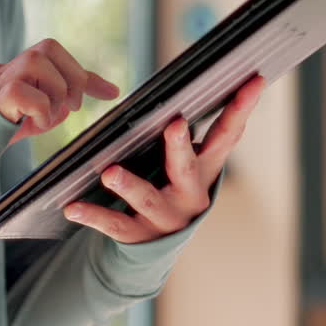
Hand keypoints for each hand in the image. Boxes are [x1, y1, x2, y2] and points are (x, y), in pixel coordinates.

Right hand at [0, 38, 119, 147]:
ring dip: (54, 91)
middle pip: (48, 47)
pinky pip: (24, 92)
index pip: (56, 54)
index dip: (84, 73)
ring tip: (48, 115)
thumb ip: (56, 105)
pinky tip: (33, 124)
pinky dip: (39, 109)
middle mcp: (8, 68)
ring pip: (36, 62)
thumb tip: (82, 100)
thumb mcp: (36, 116)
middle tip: (72, 105)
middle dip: (71, 75)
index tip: (112, 94)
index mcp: (20, 70)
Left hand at [62, 75, 266, 243]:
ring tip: (110, 173)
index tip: (253, 81)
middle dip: (180, 147)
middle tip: (174, 125)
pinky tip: (72, 207)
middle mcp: (191, 194)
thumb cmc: (168, 187)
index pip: (227, 136)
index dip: (240, 108)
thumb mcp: (184, 164)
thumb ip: (183, 133)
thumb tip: (179, 88)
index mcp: (205, 170)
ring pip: (148, 198)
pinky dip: (93, 215)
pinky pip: (114, 224)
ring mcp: (166, 217)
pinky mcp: (139, 236)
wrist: (157, 245)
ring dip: (130, 184)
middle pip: (187, 168)